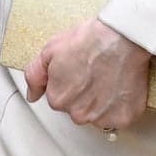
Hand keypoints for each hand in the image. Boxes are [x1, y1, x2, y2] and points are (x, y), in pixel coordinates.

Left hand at [24, 18, 150, 131]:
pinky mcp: (124, 117)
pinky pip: (120, 118)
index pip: (59, 99)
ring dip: (103, 103)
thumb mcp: (51, 50)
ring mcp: (102, 118)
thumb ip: (35, 76)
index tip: (79, 71)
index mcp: (58, 99)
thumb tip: (32, 95)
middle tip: (94, 73)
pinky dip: (121, 106)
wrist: (123, 37)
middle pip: (78, 110)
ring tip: (109, 79)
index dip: (69, 84)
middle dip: (85, 95)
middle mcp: (79, 114)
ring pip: (98, 115)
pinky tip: (121, 88)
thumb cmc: (90, 40)